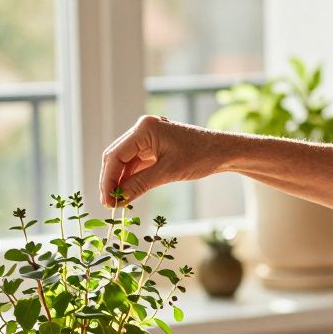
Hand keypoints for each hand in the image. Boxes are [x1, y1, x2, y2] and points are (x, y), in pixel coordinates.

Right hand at [99, 115, 223, 206]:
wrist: (224, 151)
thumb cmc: (201, 157)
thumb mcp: (169, 172)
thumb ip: (140, 184)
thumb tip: (118, 200)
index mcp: (144, 129)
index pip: (115, 155)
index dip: (108, 180)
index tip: (107, 201)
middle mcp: (143, 130)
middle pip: (116, 157)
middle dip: (111, 181)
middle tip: (109, 205)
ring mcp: (148, 138)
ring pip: (124, 162)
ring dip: (120, 181)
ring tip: (117, 203)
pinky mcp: (154, 147)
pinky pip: (136, 163)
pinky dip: (131, 178)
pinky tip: (127, 193)